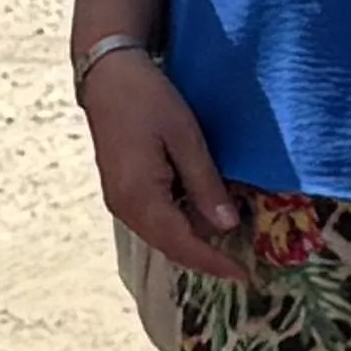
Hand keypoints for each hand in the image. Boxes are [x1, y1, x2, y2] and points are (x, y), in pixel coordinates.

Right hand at [82, 48, 251, 283]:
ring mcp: (119, 201)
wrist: (107, 75)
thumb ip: (205, 184)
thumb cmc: (147, 99)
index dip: (213, 263)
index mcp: (140, 197)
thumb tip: (227, 227)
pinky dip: (178, 225)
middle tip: (240, 265)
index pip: (182, 244)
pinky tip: (200, 216)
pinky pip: (153, 220)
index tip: (243, 275)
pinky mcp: (121, 191)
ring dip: (192, 242)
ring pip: (161, 235)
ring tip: (226, 243)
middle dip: (204, 258)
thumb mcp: (185, 137)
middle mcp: (124, 208)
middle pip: (169, 246)